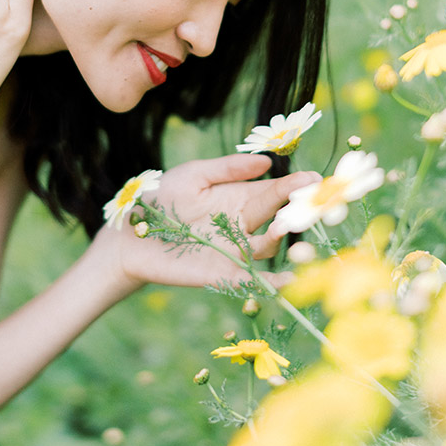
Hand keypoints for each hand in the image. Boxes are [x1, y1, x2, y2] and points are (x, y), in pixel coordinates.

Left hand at [96, 154, 321, 291]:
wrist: (130, 235)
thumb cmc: (161, 199)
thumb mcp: (194, 175)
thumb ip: (229, 168)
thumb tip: (267, 161)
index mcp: (239, 197)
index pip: (275, 191)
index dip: (295, 185)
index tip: (315, 179)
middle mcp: (244, 225)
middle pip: (279, 216)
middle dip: (298, 208)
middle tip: (315, 199)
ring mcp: (235, 251)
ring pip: (269, 246)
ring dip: (283, 236)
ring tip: (287, 224)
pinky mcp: (222, 274)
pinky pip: (252, 280)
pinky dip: (274, 283)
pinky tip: (290, 279)